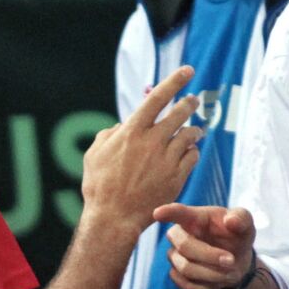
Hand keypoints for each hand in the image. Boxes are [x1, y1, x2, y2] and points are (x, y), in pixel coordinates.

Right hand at [81, 65, 201, 237]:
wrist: (114, 218)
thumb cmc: (99, 187)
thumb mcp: (94, 154)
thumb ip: (108, 134)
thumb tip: (121, 127)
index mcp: (131, 131)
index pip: (158, 97)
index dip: (175, 81)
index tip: (188, 70)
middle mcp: (152, 141)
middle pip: (179, 113)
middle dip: (189, 104)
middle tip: (193, 101)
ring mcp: (166, 160)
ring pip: (189, 135)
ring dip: (193, 130)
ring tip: (194, 130)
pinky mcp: (177, 177)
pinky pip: (192, 157)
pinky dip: (193, 152)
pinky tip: (189, 153)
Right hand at [154, 205, 255, 288]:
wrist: (236, 261)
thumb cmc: (237, 235)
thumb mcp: (246, 224)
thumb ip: (241, 219)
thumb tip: (230, 221)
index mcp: (195, 217)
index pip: (179, 212)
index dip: (168, 212)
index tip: (158, 213)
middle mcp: (179, 234)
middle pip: (184, 246)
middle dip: (210, 256)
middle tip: (232, 261)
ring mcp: (175, 255)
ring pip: (186, 268)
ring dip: (213, 274)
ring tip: (232, 272)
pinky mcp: (176, 274)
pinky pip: (186, 285)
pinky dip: (207, 286)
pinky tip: (218, 280)